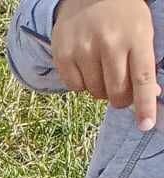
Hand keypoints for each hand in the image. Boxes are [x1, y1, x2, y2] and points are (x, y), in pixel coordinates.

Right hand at [53, 0, 157, 125]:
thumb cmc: (122, 15)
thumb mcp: (141, 31)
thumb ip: (144, 63)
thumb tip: (150, 97)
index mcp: (135, 36)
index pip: (143, 79)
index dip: (145, 105)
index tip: (146, 125)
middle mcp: (110, 43)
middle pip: (117, 93)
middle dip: (120, 97)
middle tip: (120, 87)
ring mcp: (84, 49)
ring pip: (95, 93)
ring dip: (100, 88)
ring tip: (101, 67)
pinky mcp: (64, 55)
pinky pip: (75, 88)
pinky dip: (82, 83)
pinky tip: (85, 64)